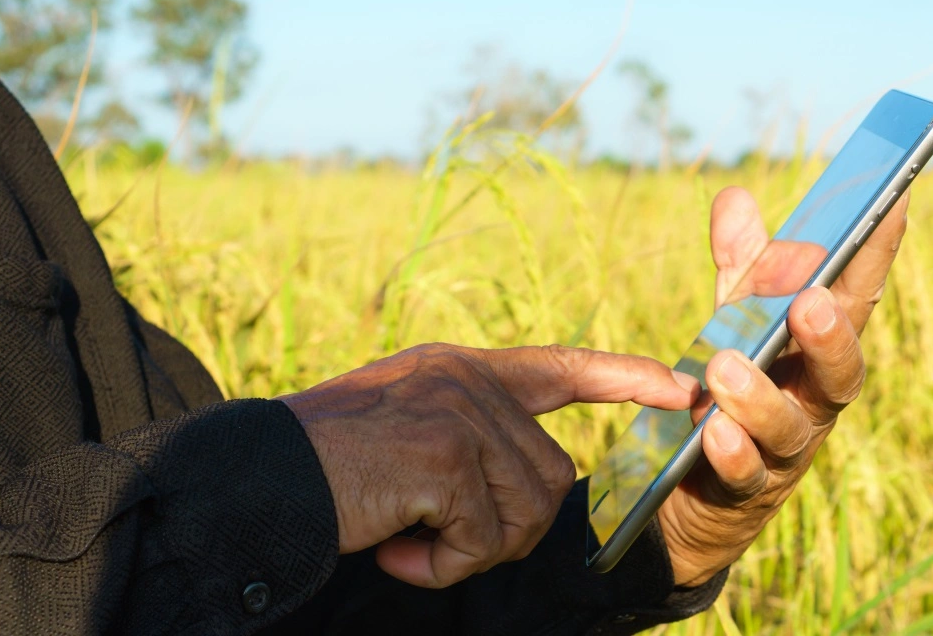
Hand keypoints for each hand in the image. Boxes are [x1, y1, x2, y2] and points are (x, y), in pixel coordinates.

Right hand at [279, 342, 697, 588]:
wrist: (256, 477)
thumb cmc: (324, 465)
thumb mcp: (406, 430)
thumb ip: (467, 438)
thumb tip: (531, 490)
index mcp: (461, 370)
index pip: (560, 367)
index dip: (622, 379)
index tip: (676, 389)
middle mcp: (465, 381)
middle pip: (548, 477)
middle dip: (504, 527)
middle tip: (434, 535)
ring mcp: (457, 415)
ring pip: (524, 514)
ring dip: (470, 550)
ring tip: (407, 539)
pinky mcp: (443, 459)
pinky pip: (482, 540)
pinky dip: (441, 566)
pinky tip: (393, 549)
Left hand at [656, 186, 909, 586]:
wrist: (691, 485)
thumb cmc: (732, 387)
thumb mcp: (732, 320)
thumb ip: (738, 266)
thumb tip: (734, 196)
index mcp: (819, 349)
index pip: (855, 297)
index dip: (877, 252)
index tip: (893, 200)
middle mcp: (815, 398)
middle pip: (843, 371)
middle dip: (832, 336)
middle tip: (810, 303)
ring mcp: (785, 448)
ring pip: (789, 426)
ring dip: (761, 396)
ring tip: (726, 367)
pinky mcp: (746, 489)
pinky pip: (746, 475)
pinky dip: (733, 453)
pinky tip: (714, 433)